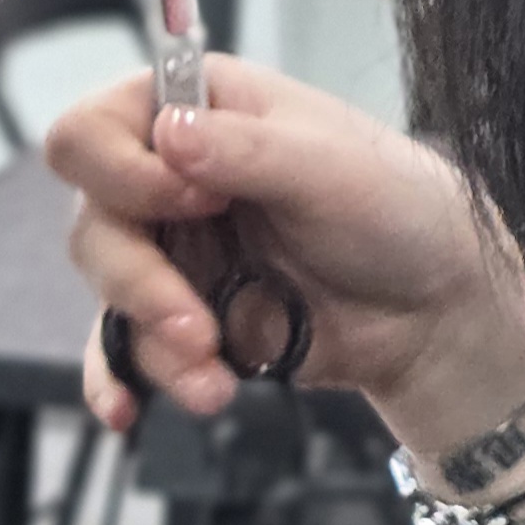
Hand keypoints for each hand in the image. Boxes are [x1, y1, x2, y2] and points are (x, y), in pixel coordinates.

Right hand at [46, 60, 524, 458]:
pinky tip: (126, 410)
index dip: (121, 169)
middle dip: (137, 281)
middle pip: (91, 223)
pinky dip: (119, 381)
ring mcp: (171, 253)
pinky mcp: (179, 320)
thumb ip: (246, 150)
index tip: (194, 199)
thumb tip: (167, 133)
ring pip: (107, 295)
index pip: (93, 131)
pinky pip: (122, 351)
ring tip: (212, 374)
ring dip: (152, 342)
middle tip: (194, 323)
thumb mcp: (332, 167)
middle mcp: (168, 180)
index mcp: (198, 114)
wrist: (434, 311)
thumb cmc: (399, 211)